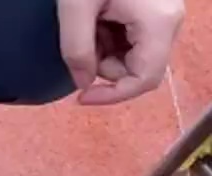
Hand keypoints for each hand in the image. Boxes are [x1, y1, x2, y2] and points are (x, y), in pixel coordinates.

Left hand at [58, 0, 184, 104]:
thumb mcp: (75, 8)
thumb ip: (77, 49)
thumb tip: (83, 84)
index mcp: (159, 24)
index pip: (144, 80)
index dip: (112, 95)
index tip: (81, 97)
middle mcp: (170, 23)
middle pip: (138, 70)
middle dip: (104, 66)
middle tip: (84, 38)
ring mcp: (166, 17)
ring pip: (134, 57)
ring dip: (105, 51)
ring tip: (91, 23)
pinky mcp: (156, 12)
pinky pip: (135, 41)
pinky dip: (111, 39)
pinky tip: (100, 18)